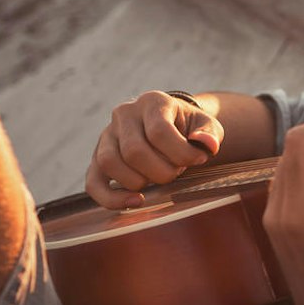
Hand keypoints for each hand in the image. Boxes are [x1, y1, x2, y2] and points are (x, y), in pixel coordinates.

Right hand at [85, 90, 224, 207]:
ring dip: (139, 182)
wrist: (171, 127)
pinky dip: (111, 198)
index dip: (181, 154)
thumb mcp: (206, 125)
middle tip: (177, 171)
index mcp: (152, 102)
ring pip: (110, 163)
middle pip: (134, 151)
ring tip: (159, 179)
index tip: (198, 160)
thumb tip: (206, 145)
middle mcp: (124, 114)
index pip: (159, 131)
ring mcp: (106, 136)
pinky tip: (135, 202)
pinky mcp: (97, 158)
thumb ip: (210, 133)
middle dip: (162, 171)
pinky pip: (93, 183)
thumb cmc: (189, 129)